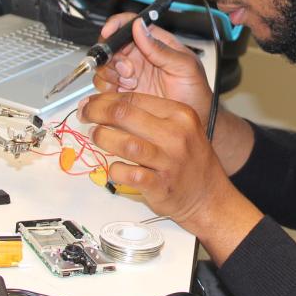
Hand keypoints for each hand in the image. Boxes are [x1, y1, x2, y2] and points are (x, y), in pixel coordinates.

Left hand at [81, 91, 260, 256]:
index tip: (92, 102)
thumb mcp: (181, 128)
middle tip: (86, 115)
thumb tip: (108, 106)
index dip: (106, 99)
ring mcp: (169, 161)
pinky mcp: (161, 185)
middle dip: (97, 112)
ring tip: (97, 138)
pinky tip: (114, 169)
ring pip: (125, 143)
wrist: (209, 197)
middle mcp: (176, 135)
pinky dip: (115, 170)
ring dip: (103, 138)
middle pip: (125, 114)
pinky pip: (128, 174)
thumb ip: (150, 116)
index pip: (134, 99)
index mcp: (181, 114)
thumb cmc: (191, 161)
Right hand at [92, 12, 211, 125]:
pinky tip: (126, 92)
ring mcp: (130, 74)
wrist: (195, 119)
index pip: (130, 24)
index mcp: (155, 43)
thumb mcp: (184, 66)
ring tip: (132, 83)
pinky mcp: (123, 92)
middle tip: (128, 69)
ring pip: (105, 65)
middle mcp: (139, 56)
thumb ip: (161, 48)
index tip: (109, 32)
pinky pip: (104, 86)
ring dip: (112, 73)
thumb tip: (140, 26)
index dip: (116, 25)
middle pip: (111, 45)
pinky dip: (108, 88)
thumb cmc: (196, 92)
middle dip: (113, 55)